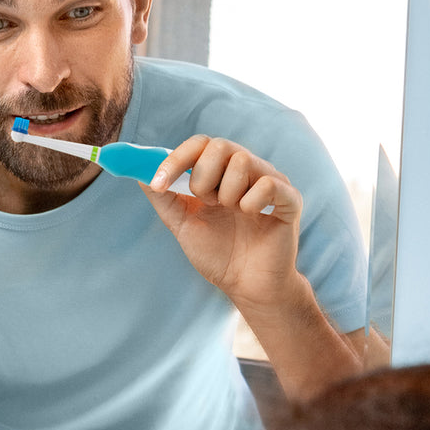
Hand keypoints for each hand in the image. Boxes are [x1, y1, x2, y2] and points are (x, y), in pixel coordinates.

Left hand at [140, 134, 302, 312]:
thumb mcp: (181, 223)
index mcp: (221, 172)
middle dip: (202, 177)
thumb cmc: (217, 253)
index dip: (175, 159)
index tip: (158, 183)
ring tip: (231, 213)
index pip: (199, 144)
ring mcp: (271, 181)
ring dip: (227, 192)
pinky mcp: (290, 199)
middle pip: (220, 145)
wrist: (246, 285)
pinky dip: (252, 202)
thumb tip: (139, 172)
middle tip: (206, 203)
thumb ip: (163, 197)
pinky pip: (268, 184)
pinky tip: (252, 218)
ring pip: (243, 160)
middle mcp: (247, 170)